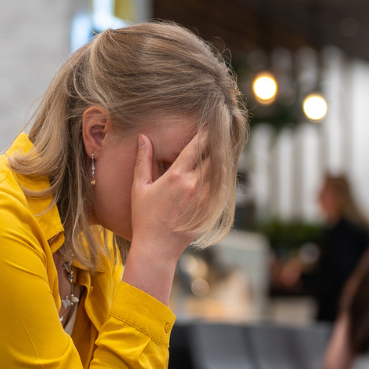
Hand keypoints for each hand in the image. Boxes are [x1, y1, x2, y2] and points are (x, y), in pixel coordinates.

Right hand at [121, 131, 208, 302]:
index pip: (196, 146)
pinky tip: (225, 166)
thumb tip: (143, 137)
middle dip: (219, 141)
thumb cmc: (144, 218)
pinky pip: (223, 185)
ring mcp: (206, 196)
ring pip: (222, 169)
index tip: (211, 121)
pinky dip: (225, 173)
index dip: (205, 132)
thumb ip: (143, 160)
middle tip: (225, 128)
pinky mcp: (212, 207)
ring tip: (229, 143)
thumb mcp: (139, 187)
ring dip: (224, 156)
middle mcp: (194, 184)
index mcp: (176, 176)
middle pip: (214, 155)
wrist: (157, 247)